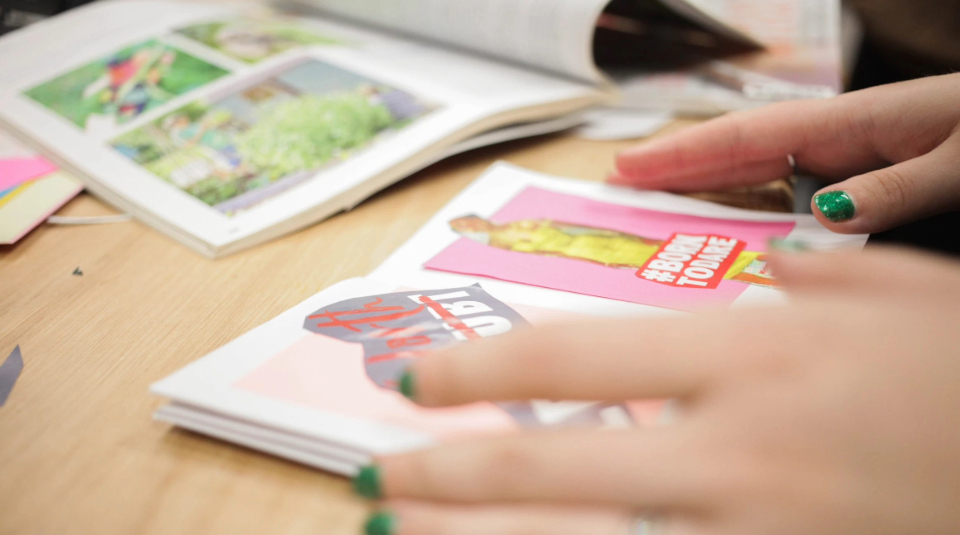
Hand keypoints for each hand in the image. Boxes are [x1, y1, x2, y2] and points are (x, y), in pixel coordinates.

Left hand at [355, 247, 959, 534]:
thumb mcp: (901, 302)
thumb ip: (821, 281)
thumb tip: (774, 268)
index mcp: (751, 359)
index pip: (575, 355)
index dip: (481, 367)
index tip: (416, 381)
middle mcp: (735, 451)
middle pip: (551, 464)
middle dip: (448, 476)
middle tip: (377, 481)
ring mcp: (756, 534)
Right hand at [609, 74, 959, 233]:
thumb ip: (897, 187)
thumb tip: (821, 217)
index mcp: (856, 121)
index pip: (750, 135)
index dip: (685, 152)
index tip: (627, 167)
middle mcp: (842, 135)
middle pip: (741, 146)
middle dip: (678, 162)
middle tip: (617, 184)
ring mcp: (851, 154)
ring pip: (761, 166)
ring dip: (706, 181)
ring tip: (656, 199)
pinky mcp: (865, 176)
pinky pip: (790, 187)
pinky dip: (750, 199)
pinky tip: (733, 219)